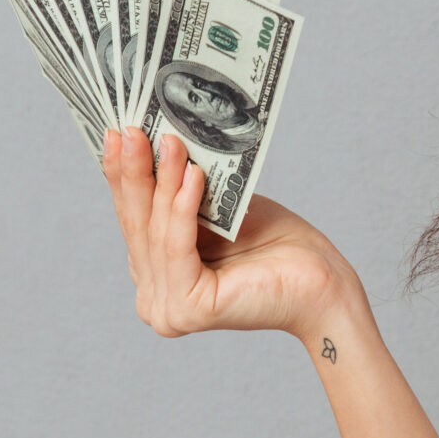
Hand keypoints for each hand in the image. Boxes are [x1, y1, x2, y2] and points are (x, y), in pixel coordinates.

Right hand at [101, 126, 364, 343]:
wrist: (323, 282)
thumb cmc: (276, 246)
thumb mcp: (218, 211)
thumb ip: (181, 195)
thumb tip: (153, 144)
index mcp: (156, 279)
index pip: (132, 221)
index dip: (122, 177)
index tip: (116, 132)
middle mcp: (154, 301)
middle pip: (139, 225)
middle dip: (135, 172)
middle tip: (130, 128)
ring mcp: (167, 309)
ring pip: (158, 232)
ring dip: (163, 180)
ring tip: (169, 139)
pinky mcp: (189, 309)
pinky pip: (178, 245)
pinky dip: (183, 207)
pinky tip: (193, 173)